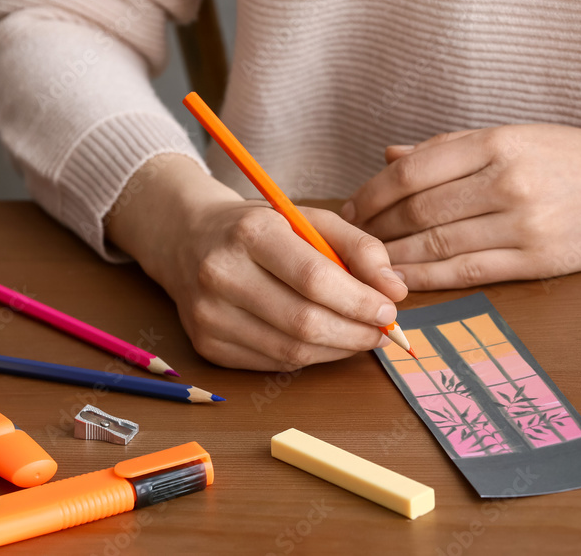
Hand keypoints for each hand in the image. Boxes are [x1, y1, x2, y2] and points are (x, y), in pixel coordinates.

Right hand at [106, 155, 407, 370]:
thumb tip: (394, 289)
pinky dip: (310, 357)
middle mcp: (222, 273)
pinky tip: (326, 342)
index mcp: (250, 232)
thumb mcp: (308, 218)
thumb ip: (358, 246)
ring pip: (291, 351)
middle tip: (382, 329)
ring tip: (361, 336)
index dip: (359, 301)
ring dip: (338, 350)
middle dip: (355, 332)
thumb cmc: (258, 227)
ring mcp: (209, 315)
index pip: (314, 278)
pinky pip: (273, 363)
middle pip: (304, 322)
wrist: (186, 238)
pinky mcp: (207, 345)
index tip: (389, 308)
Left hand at [343, 109, 580, 290]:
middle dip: (375, 229)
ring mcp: (524, 221)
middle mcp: (507, 179)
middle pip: (418, 209)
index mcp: (497, 141)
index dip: (372, 194)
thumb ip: (451, 146)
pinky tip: (405, 283)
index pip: (413, 171)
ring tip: (369, 265)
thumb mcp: (516, 136)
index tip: (350, 208)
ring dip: (395, 258)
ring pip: (438, 243)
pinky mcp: (539, 259)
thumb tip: (389, 155)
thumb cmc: (577, 157)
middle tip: (351, 242)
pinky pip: (469, 271)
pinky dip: (429, 279)